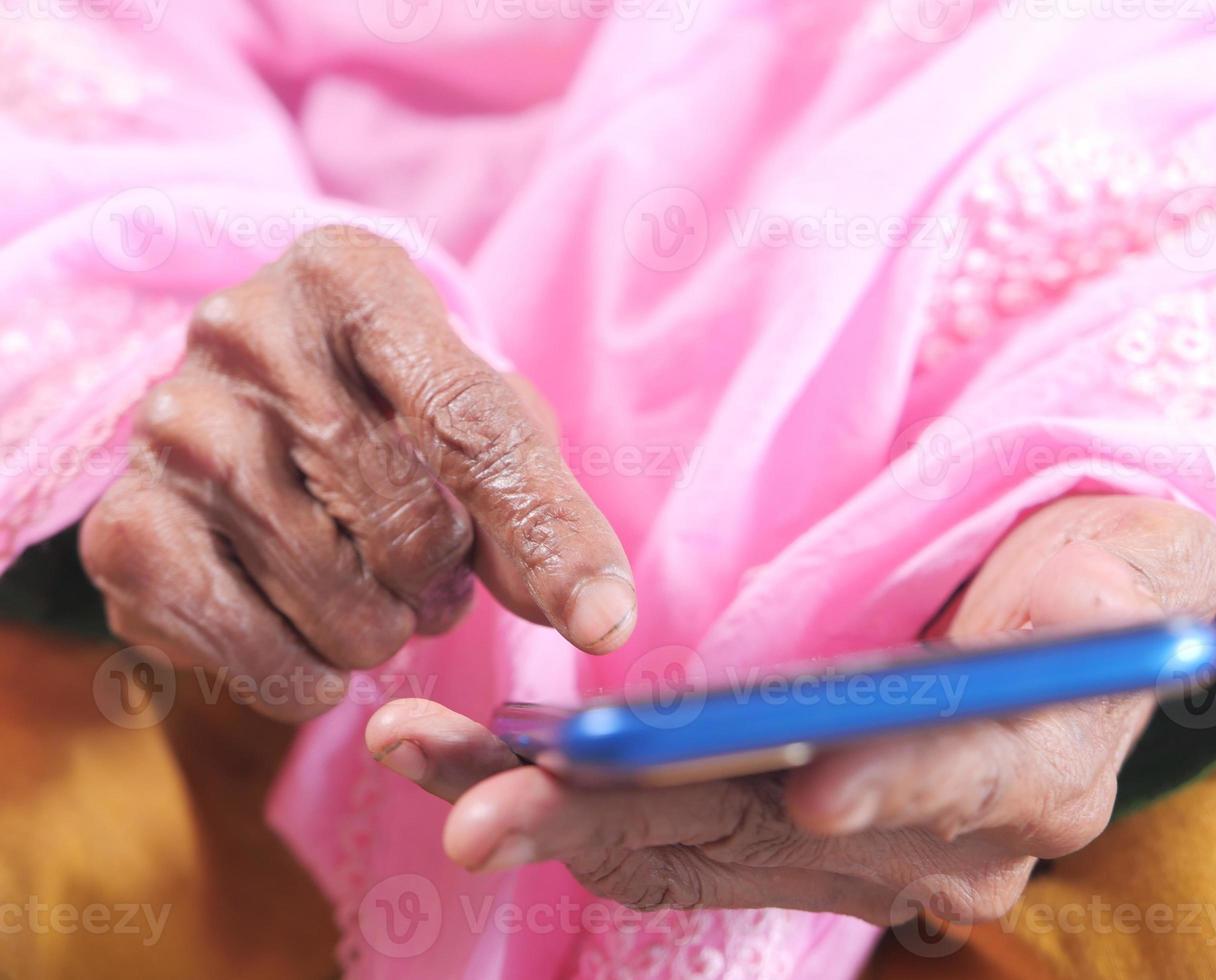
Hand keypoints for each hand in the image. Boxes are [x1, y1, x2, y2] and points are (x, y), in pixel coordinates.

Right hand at [81, 228, 637, 720]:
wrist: (232, 407)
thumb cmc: (382, 407)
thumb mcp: (472, 415)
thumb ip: (536, 505)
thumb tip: (598, 619)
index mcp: (351, 276)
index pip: (474, 427)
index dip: (551, 536)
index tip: (605, 623)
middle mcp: (244, 332)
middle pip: (417, 529)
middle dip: (445, 574)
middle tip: (417, 551)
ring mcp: (170, 429)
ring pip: (349, 611)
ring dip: (383, 626)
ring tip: (354, 569)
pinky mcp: (122, 532)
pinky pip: (267, 665)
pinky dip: (310, 675)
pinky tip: (295, 617)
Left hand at [367, 494, 1215, 922]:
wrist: (1028, 615)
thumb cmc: (1087, 566)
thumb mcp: (1134, 549)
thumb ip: (1120, 576)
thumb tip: (1074, 612)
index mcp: (1032, 769)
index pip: (957, 787)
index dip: (889, 784)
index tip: (816, 780)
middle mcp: (929, 843)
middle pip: (774, 836)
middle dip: (635, 816)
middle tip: (500, 801)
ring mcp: (831, 850)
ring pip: (682, 845)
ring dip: (552, 807)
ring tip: (424, 760)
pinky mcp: (754, 830)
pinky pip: (645, 833)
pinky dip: (550, 794)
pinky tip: (453, 761)